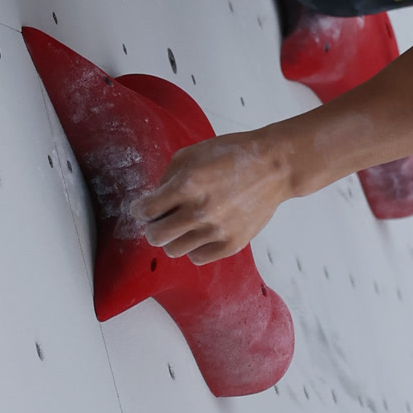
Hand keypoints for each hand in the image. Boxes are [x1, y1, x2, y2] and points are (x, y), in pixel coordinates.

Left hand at [134, 129, 293, 266]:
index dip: (139, 210)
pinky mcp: (232, 244)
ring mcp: (217, 231)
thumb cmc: (231, 155)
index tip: (142, 208)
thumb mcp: (191, 154)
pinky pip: (197, 258)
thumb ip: (167, 178)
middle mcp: (199, 211)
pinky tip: (200, 232)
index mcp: (187, 185)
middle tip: (159, 219)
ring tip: (183, 224)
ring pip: (174, 250)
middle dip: (152, 227)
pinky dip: (193, 247)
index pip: (146, 211)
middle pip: (156, 236)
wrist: (273, 167)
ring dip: (173, 238)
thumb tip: (153, 200)